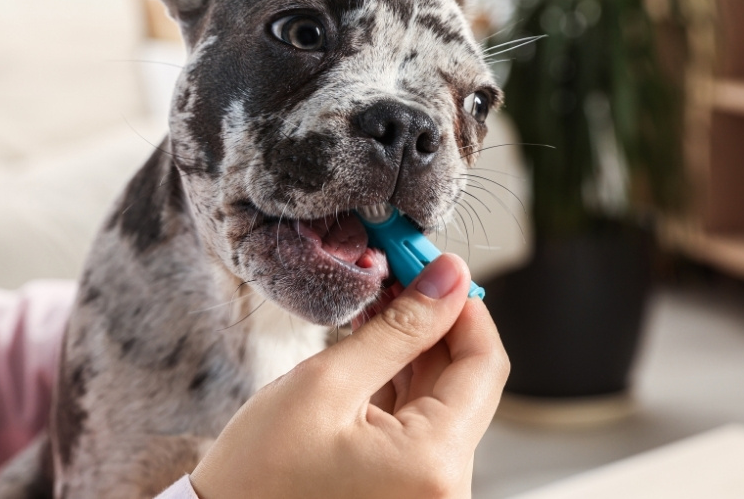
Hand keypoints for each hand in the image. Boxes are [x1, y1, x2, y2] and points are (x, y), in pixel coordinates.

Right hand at [190, 254, 509, 498]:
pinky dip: (399, 383)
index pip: (485, 364)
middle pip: (466, 382)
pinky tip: (369, 348)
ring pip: (441, 400)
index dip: (463, 305)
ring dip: (414, 349)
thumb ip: (398, 329)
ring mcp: (426, 491)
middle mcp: (444, 487)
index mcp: (434, 463)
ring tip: (376, 305)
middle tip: (398, 273)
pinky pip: (418, 425)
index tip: (434, 267)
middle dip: (434, 322)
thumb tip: (448, 280)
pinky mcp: (405, 490)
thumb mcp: (326, 384)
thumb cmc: (258, 477)